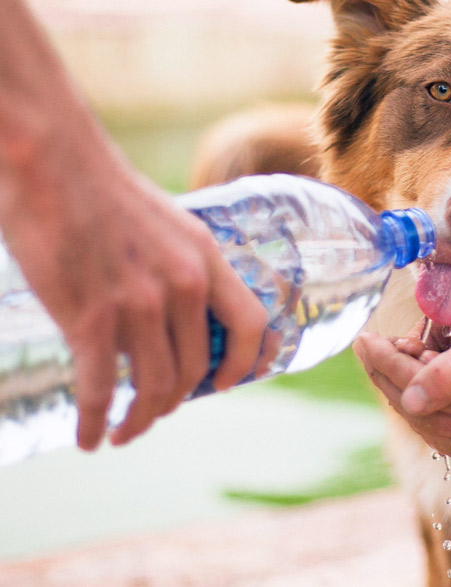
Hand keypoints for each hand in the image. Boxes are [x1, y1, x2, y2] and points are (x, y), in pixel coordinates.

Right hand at [1, 149, 270, 450]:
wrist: (51, 161)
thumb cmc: (103, 191)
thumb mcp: (168, 225)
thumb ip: (181, 267)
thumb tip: (178, 313)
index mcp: (206, 258)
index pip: (250, 324)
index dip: (246, 363)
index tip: (226, 384)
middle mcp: (182, 285)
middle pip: (196, 369)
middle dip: (175, 402)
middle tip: (153, 412)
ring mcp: (139, 303)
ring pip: (154, 387)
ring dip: (140, 420)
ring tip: (123, 431)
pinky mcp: (90, 317)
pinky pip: (101, 390)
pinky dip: (95, 422)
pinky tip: (88, 438)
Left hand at [355, 274, 450, 465]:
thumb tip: (409, 399)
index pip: (423, 397)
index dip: (387, 367)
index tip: (364, 340)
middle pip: (432, 422)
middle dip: (395, 384)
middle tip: (377, 348)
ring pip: (449, 438)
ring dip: (418, 404)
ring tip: (402, 364)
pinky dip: (446, 419)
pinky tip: (434, 392)